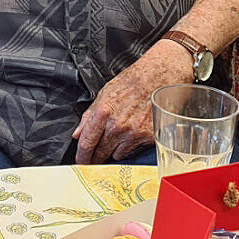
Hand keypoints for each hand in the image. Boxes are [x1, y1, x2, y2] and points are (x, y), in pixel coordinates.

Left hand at [72, 43, 193, 163]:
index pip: (87, 143)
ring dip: (114, 150)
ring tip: (119, 136)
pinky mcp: (148, 138)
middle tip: (94, 158)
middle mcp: (118, 125)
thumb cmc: (133, 81)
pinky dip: (130, 146)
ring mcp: (133, 133)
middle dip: (95, 157)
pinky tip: (132, 133)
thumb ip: (89, 116)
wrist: (159, 76)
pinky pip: (133, 151)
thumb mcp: (104, 93)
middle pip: (100, 152)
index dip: (81, 156)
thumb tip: (78, 133)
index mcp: (103, 112)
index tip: (80, 161)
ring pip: (116, 155)